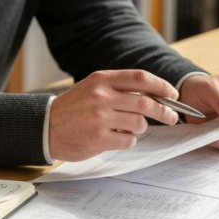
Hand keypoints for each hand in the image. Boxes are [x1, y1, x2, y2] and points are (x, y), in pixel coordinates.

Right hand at [49, 70, 179, 161]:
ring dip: (140, 127)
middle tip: (171, 117)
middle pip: (145, 102)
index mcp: (101, 79)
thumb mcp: (93, 87)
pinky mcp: (98, 139)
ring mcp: (99, 118)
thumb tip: (153, 95)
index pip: (139, 78)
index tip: (172, 94)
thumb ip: (119, 88)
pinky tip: (116, 137)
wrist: (46, 125)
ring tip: (128, 127)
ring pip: (139, 123)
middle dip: (164, 111)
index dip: (161, 85)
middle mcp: (101, 96)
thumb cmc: (74, 107)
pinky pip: (128, 140)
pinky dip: (128, 139)